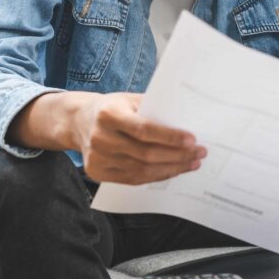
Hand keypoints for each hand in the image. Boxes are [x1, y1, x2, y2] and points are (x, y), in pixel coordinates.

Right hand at [73, 92, 204, 184]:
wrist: (78, 121)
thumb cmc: (112, 108)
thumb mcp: (129, 99)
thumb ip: (153, 108)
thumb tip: (188, 119)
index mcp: (109, 114)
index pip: (144, 129)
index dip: (169, 137)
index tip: (193, 139)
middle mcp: (100, 137)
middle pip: (145, 154)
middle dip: (178, 155)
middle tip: (200, 153)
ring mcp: (97, 158)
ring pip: (142, 170)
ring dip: (172, 168)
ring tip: (192, 163)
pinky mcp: (97, 173)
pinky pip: (133, 179)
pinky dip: (156, 176)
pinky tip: (173, 170)